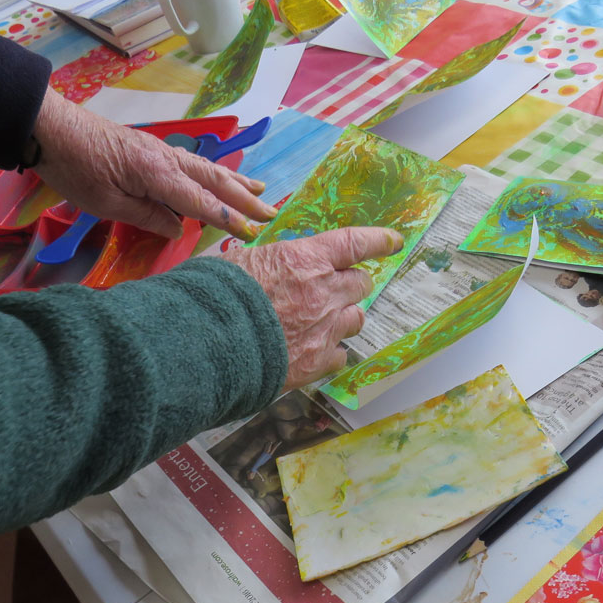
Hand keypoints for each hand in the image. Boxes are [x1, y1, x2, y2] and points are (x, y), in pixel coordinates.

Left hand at [32, 87, 275, 240]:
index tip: (252, 233)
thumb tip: (179, 229)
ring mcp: (162, 152)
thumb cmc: (74, 168)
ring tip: (261, 190)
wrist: (50, 127)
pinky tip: (222, 179)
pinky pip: (195, 164)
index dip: (228, 219)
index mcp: (158, 175)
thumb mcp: (106, 203)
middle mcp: (168, 160)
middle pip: (216, 181)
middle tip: (272, 213)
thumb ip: (147, 216)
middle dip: (245, 199)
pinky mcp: (154, 150)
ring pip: (209, 168)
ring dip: (237, 181)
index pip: (202, 202)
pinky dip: (217, 174)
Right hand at [224, 227, 403, 390]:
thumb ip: (271, 264)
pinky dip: (331, 352)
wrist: (209, 345)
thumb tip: (272, 268)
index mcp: (306, 259)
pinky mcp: (317, 361)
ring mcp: (325, 328)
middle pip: (361, 283)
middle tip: (337, 289)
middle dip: (352, 284)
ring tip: (323, 322)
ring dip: (345, 317)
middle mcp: (324, 291)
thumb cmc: (216, 296)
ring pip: (357, 319)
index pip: (355, 243)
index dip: (379, 241)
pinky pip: (340, 354)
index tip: (393, 242)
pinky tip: (314, 352)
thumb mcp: (241, 262)